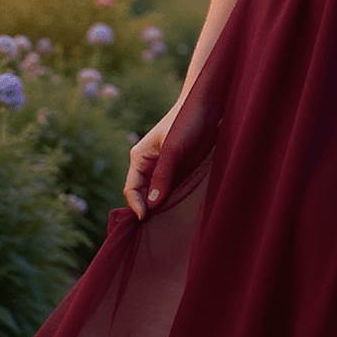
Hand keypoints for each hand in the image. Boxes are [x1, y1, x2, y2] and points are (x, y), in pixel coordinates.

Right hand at [122, 104, 179, 220]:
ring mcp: (163, 170)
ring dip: (159, 208)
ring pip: (156, 195)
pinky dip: (170, 202)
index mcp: (139, 158)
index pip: (131, 189)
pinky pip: (169, 191)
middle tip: (153, 229)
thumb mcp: (173, 149)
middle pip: (142, 195)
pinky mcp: (177, 171)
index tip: (144, 219)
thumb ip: (163, 175)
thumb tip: (153, 204)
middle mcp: (148, 166)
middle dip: (146, 210)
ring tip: (164, 225)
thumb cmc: (185, 122)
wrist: (206, 107)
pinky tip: (176, 211)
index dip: (136, 205)